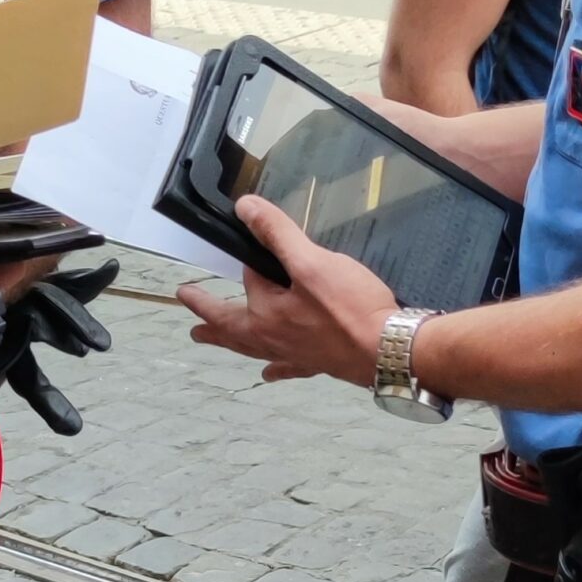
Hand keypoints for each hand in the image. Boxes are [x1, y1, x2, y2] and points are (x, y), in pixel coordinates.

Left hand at [177, 197, 398, 388]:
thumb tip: (245, 209)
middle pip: (233, 329)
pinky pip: (286, 366)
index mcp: (265, 317)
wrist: (389, 350)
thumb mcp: (311, 261)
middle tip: (192, 327)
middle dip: (211, 322)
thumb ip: (277, 234)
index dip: (248, 260)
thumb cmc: (349, 308)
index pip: (247, 282)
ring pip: (253, 349)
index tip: (231, 250)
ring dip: (232, 343)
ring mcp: (295, 354)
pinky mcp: (318, 363)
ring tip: (215, 342)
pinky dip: (275, 367)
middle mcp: (273, 340)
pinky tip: (270, 372)